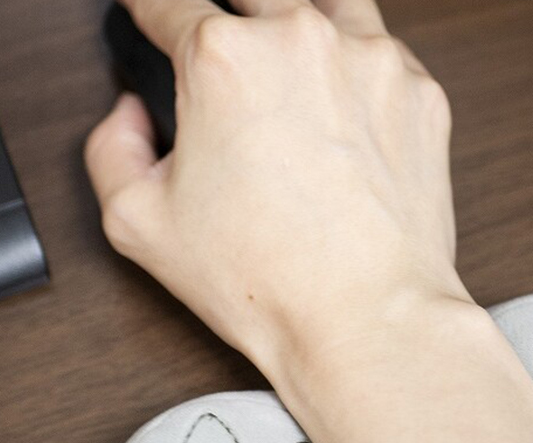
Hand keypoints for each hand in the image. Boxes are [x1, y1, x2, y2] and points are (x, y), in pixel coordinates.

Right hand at [85, 0, 468, 370]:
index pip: (167, 1)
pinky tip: (345, 108)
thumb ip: (110, 149)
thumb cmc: (268, 283)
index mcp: (224, 61)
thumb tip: (132, 114)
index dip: (149, 7)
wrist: (366, 321)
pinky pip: (384, 53)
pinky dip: (358, 68)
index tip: (149, 10)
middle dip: (226, 17)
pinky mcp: (422, 97)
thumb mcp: (138, 225)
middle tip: (223, 56)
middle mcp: (302, 42)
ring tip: (287, 69)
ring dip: (298, 26)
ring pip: (326, 6)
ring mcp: (372, 63)